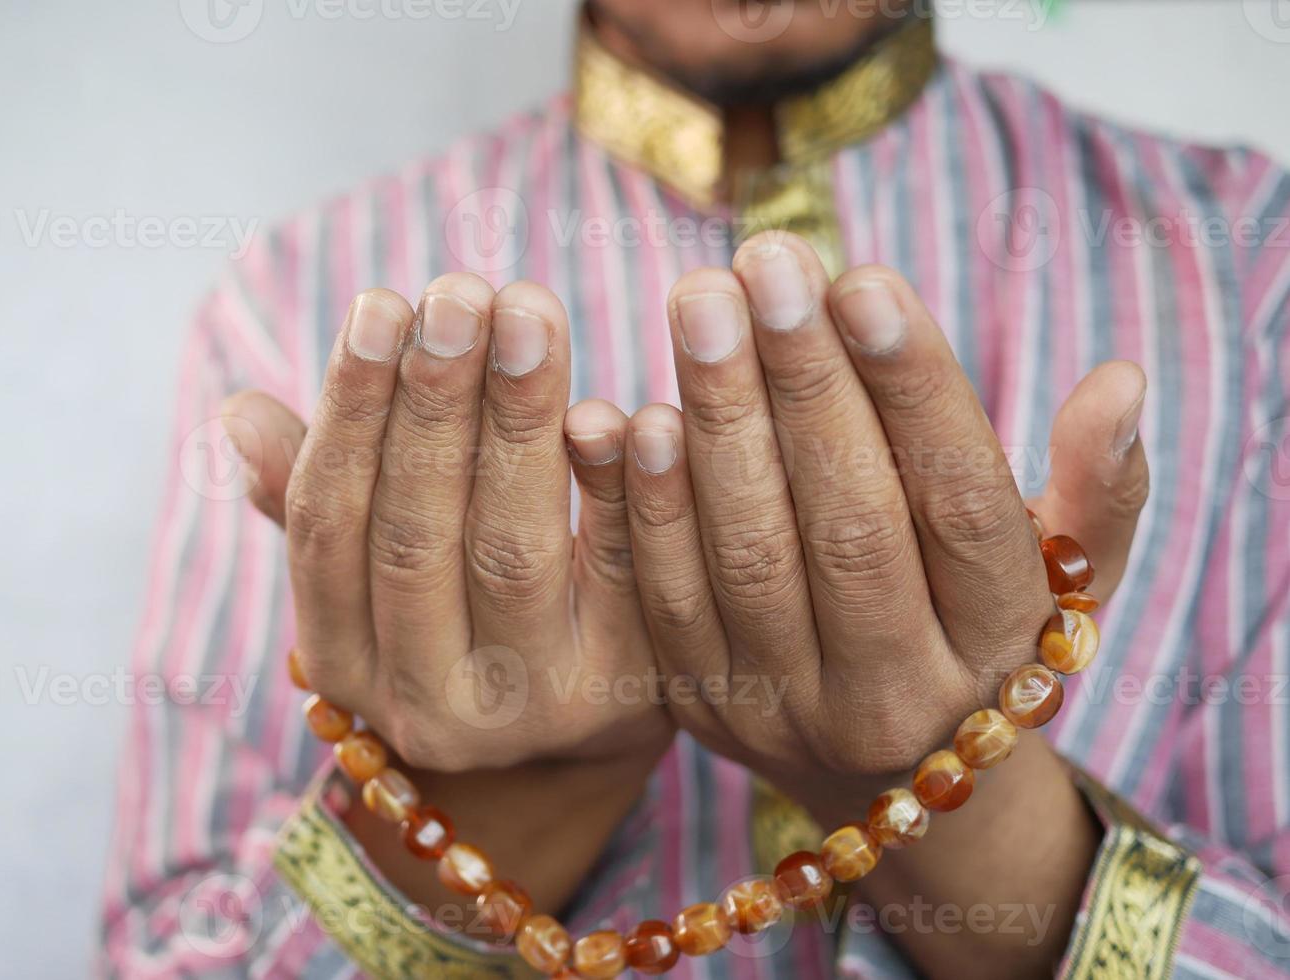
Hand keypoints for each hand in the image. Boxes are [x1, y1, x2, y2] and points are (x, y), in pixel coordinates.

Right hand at [222, 273, 670, 913]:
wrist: (573, 746)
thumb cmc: (459, 622)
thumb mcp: (374, 582)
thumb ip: (314, 501)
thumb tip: (237, 415)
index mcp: (347, 662)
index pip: (329, 529)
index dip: (350, 414)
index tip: (378, 305)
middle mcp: (426, 702)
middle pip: (418, 535)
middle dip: (436, 402)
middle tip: (459, 289)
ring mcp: (529, 705)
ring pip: (512, 548)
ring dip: (518, 420)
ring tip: (527, 310)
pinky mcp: (626, 690)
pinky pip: (624, 575)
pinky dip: (620, 487)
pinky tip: (617, 406)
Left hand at [613, 230, 1148, 812]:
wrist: (885, 774)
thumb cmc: (977, 630)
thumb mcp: (1063, 574)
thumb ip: (1099, 489)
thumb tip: (1120, 383)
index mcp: (998, 643)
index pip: (964, 509)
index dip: (915, 391)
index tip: (865, 279)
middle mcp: (897, 690)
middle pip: (850, 526)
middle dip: (803, 382)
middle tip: (766, 258)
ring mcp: (790, 707)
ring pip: (750, 557)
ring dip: (719, 420)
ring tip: (700, 300)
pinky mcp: (702, 705)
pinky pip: (666, 600)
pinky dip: (648, 505)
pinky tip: (638, 410)